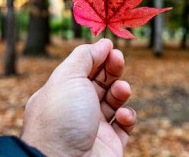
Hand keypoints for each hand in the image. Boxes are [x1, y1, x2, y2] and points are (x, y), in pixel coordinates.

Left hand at [21, 39, 135, 155]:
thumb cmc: (61, 118)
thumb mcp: (67, 77)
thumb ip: (84, 57)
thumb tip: (102, 43)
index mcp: (60, 94)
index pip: (80, 70)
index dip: (96, 57)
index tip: (110, 47)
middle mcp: (75, 110)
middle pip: (99, 83)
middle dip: (111, 69)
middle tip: (119, 59)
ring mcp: (93, 128)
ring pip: (114, 102)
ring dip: (121, 92)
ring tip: (122, 90)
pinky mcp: (110, 144)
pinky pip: (124, 125)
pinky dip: (128, 116)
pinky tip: (123, 114)